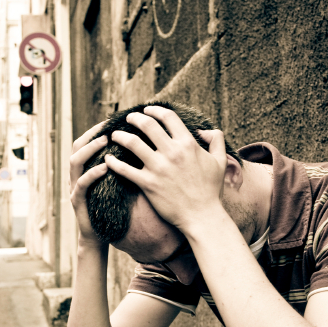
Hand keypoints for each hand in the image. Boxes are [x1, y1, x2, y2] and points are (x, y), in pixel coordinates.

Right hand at [69, 122, 108, 246]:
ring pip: (75, 162)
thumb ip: (118, 169)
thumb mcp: (114, 186)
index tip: (111, 120)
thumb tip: (137, 150)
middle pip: (77, 147)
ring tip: (105, 140)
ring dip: (90, 149)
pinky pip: (82, 184)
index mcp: (84, 171)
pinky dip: (93, 173)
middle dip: (91, 134)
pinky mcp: (77, 201)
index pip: (86, 143)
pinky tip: (105, 167)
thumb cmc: (109, 211)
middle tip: (107, 126)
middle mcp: (76, 176)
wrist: (98, 238)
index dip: (95, 130)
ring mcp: (74, 188)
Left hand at [105, 107, 227, 233]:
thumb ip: (215, 140)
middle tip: (128, 118)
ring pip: (132, 143)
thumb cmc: (211, 190)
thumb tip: (203, 130)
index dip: (156, 110)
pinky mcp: (148, 184)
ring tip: (114, 135)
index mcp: (188, 144)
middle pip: (147, 125)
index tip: (147, 110)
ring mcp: (158, 168)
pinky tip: (107, 159)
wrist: (202, 216)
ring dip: (120, 136)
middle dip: (134, 118)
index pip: (168, 117)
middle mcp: (171, 152)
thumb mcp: (220, 161)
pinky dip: (113, 163)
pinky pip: (125, 170)